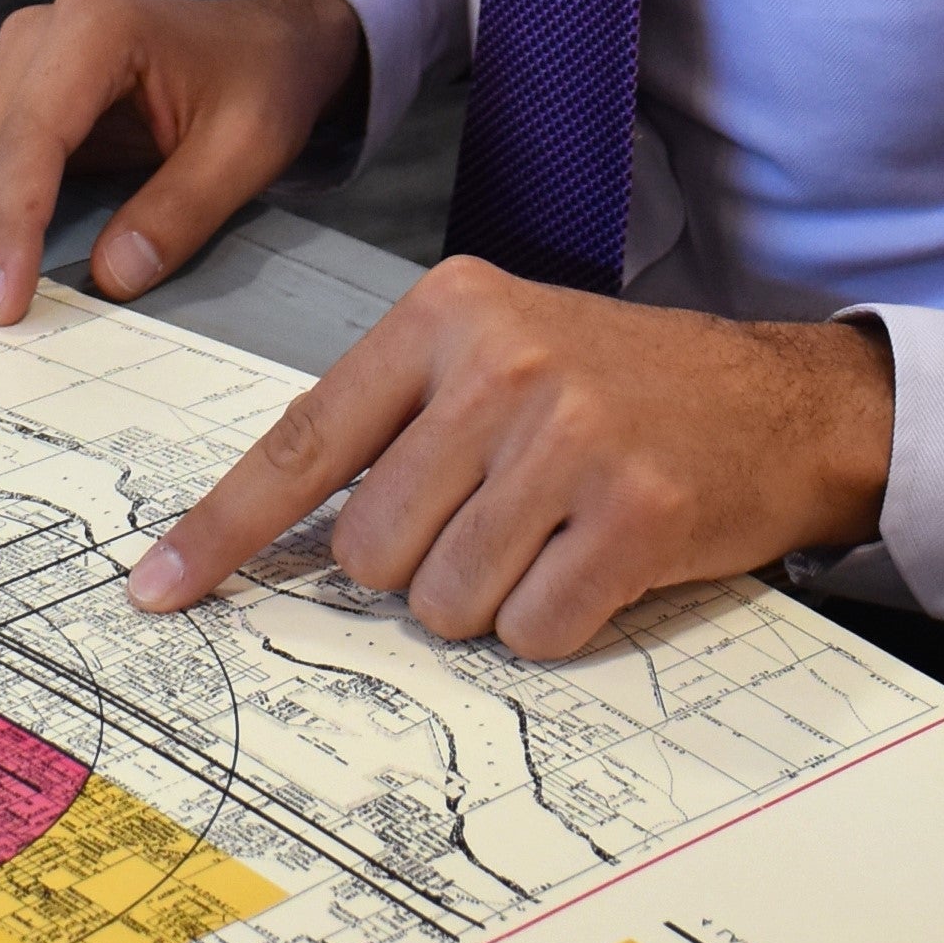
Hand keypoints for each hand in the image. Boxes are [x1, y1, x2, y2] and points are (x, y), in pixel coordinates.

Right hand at [0, 0, 364, 332]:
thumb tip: (112, 277)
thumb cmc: (257, 80)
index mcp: (91, 32)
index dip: (10, 229)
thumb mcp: (248, 144)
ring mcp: (12, 63)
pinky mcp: (5, 92)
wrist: (263, 34)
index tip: (2, 303)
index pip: (30, 144)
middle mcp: (34, 40)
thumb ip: (181, 209)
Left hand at [127, 259, 894, 660]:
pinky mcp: (635, 514)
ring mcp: (571, 437)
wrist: (782, 401)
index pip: (305, 439)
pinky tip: (602, 559)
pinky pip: (534, 629)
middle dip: (419, 564)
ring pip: (446, 599)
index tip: (161, 586)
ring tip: (556, 531)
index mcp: (448, 313)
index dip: (226, 527)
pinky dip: (559, 619)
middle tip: (499, 517)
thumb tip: (289, 535)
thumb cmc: (624, 385)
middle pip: (372, 547)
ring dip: (492, 596)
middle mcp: (501, 364)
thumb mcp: (501, 352)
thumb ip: (398, 420)